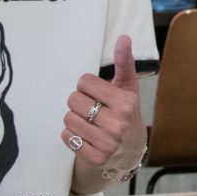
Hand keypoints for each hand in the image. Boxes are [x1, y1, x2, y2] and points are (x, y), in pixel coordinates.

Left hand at [64, 35, 147, 183]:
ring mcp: (107, 143)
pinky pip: (67, 137)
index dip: (87, 86)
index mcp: (125, 103)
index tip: (97, 93)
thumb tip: (124, 37)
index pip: (84, 82)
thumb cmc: (126, 112)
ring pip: (68, 119)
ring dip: (74, 119)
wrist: (129, 151)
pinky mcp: (95, 157)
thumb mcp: (127, 87)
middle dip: (79, 102)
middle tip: (92, 109)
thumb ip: (124, 62)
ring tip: (89, 122)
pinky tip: (85, 136)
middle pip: (73, 100)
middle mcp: (117, 124)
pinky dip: (72, 135)